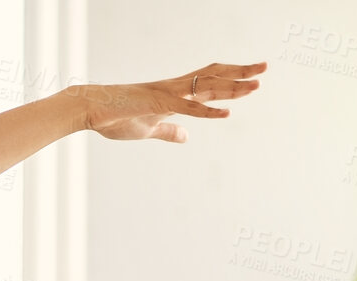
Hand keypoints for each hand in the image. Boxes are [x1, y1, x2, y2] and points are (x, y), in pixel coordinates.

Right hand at [70, 61, 266, 143]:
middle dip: (241, 73)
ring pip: (206, 87)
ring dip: (232, 87)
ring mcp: (167, 93)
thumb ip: (169, 131)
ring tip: (256, 84)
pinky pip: (187, 107)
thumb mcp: (149, 129)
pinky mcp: (157, 103)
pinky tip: (226, 113)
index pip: (208, 81)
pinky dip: (208, 111)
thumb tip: (186, 137)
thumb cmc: (115, 118)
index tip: (252, 77)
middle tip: (265, 67)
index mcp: (173, 93)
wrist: (92, 110)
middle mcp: (174, 88)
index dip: (230, 78)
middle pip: (214, 76)